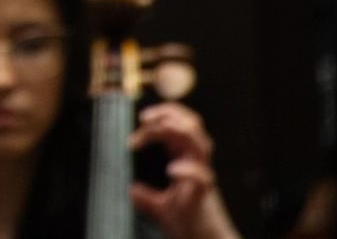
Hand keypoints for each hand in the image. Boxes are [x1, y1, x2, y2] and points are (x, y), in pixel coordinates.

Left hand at [131, 102, 239, 238]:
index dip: (158, 118)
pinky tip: (171, 170)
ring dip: (179, 130)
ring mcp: (202, 176)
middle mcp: (196, 164)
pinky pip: (203, 176)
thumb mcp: (159, 206)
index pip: (179, 125)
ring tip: (158, 128)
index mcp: (186, 160)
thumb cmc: (186, 223)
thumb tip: (132, 189)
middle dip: (169, 114)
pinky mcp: (204, 195)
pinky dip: (188, 169)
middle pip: (193, 125)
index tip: (135, 130)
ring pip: (201, 143)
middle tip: (143, 119)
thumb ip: (146, 196)